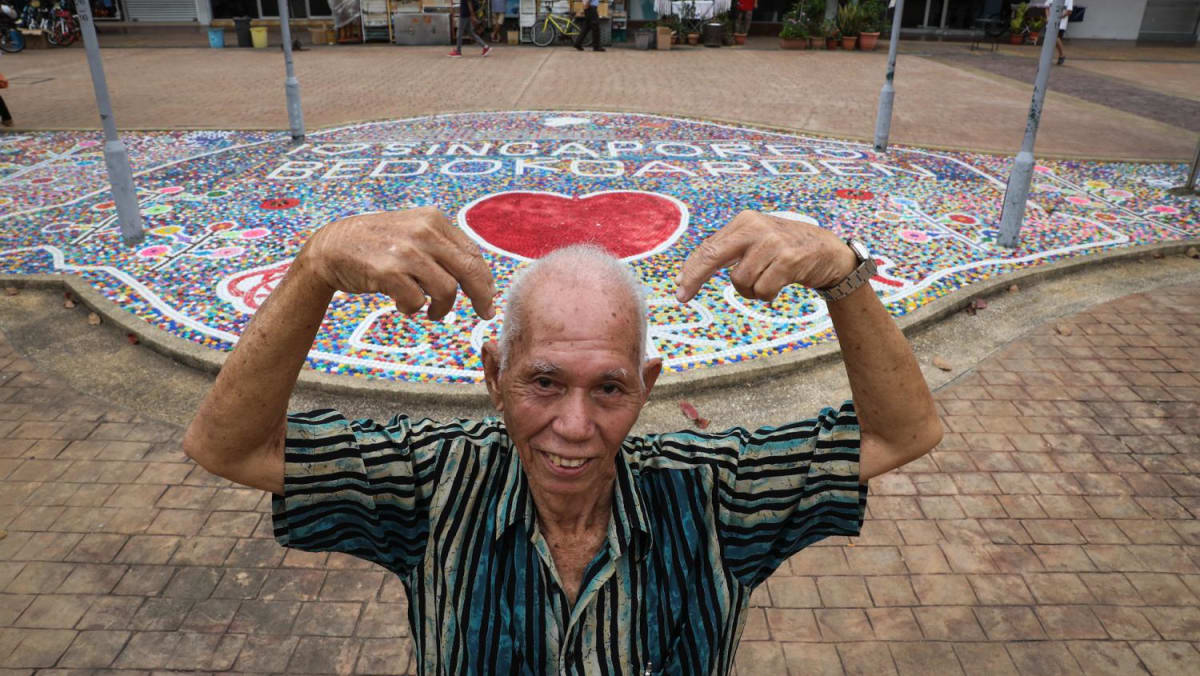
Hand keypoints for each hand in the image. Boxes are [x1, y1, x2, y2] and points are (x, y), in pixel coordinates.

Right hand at [300, 207, 495, 319]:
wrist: (331, 246)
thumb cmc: (377, 244)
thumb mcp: (413, 232)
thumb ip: (442, 247)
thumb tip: (480, 278)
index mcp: (433, 219)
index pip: (472, 253)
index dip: (485, 279)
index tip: (488, 297)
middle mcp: (423, 231)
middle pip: (469, 271)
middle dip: (481, 296)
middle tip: (483, 313)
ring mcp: (406, 251)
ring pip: (446, 290)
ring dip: (441, 308)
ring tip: (430, 311)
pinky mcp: (389, 272)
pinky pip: (418, 301)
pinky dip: (413, 308)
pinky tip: (403, 304)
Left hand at [675, 210, 856, 302]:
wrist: (828, 251)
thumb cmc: (785, 249)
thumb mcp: (756, 241)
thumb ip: (729, 251)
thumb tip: (688, 273)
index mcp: (745, 222)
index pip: (709, 247)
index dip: (690, 269)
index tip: (679, 288)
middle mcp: (756, 227)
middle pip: (713, 257)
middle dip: (695, 278)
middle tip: (682, 297)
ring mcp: (773, 243)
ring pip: (740, 282)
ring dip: (751, 291)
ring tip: (767, 281)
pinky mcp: (789, 260)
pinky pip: (762, 290)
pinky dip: (767, 295)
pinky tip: (779, 285)